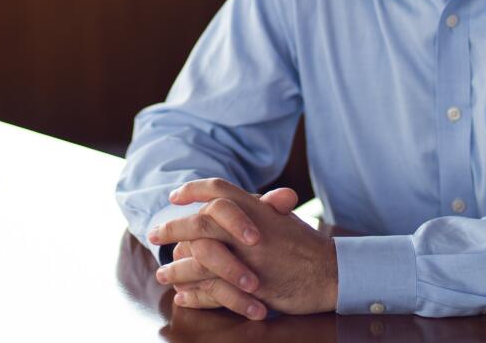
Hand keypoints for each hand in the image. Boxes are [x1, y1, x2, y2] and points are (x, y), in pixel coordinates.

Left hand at [152, 180, 336, 317]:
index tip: (175, 196)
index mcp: (257, 209)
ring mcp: (248, 259)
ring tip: (164, 273)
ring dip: (176, 267)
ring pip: (199, 259)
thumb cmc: (307, 246)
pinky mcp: (249, 287)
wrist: (330, 273)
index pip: (219, 189)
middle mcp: (249, 230)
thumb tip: (249, 199)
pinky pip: (211, 290)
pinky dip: (193, 294)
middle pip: (199, 222)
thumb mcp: (284, 218)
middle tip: (155, 234)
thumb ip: (263, 208)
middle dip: (172, 228)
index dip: (194, 189)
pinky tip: (183, 295)